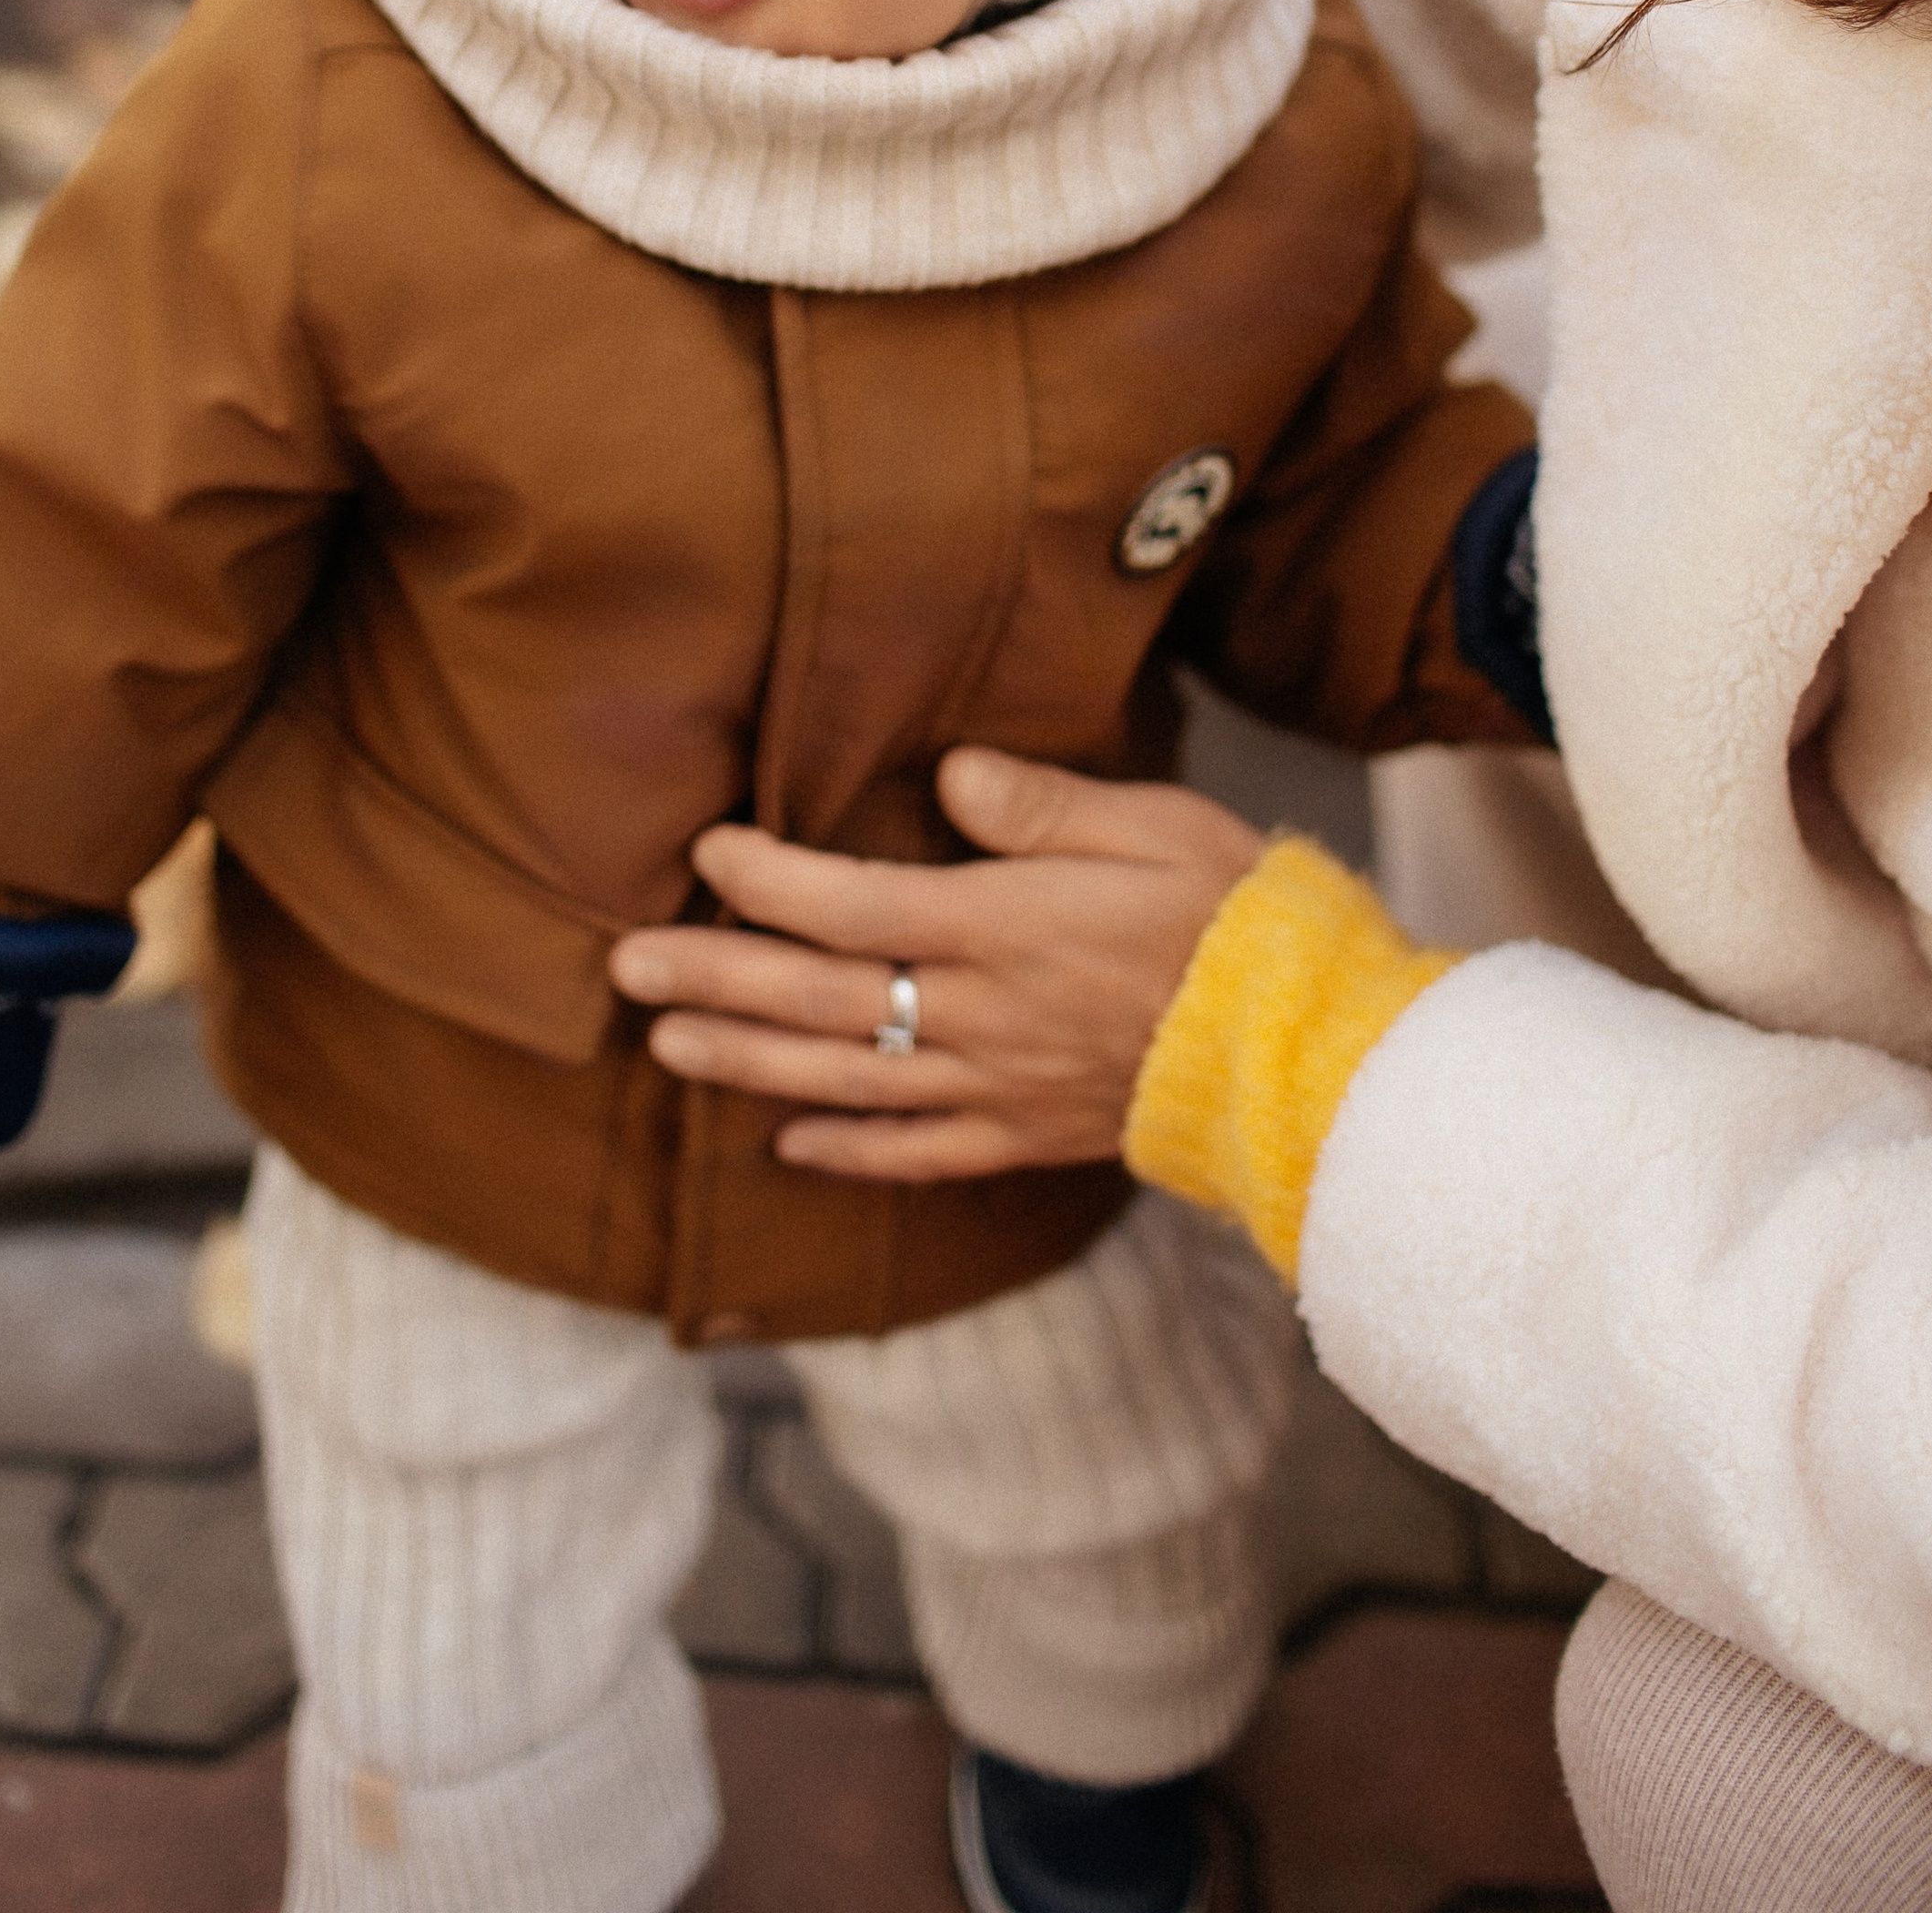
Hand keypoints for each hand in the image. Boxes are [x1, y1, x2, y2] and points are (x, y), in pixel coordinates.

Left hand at [607, 746, 1263, 1181]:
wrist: (1308, 1048)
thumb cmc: (1235, 915)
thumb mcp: (1151, 825)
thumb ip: (1041, 807)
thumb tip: (950, 777)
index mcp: (1004, 928)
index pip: (853, 907)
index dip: (769, 881)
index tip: (708, 850)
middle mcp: (981, 1015)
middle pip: (820, 1000)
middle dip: (714, 980)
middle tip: (623, 967)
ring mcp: (997, 1086)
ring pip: (844, 1080)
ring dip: (746, 1063)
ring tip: (665, 1046)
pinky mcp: (1026, 1136)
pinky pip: (916, 1154)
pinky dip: (845, 1151)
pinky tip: (783, 1141)